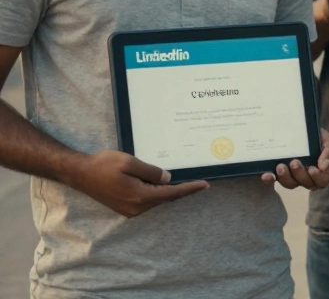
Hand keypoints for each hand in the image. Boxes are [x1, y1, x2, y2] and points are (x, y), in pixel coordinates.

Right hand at [67, 150, 208, 217]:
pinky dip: (156, 192)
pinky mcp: (125, 207)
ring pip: (156, 199)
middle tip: (199, 182)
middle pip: (165, 198)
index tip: (205, 185)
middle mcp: (136, 207)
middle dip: (182, 190)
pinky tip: (161, 184)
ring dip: (168, 191)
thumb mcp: (130, 162)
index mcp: (140, 196)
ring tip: (183, 180)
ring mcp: (130, 209)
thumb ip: (151, 172)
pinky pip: (147, 200)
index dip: (190, 189)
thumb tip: (168, 179)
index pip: (172, 193)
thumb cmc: (103, 165)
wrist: (80, 173)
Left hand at [261, 129, 328, 189]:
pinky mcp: (277, 173)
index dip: (318, 178)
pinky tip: (266, 175)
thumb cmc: (314, 134)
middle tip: (294, 162)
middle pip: (306, 184)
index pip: (323, 181)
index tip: (312, 168)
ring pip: (291, 184)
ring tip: (280, 166)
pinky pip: (273, 180)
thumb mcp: (326, 138)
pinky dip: (270, 179)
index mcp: (321, 169)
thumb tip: (324, 166)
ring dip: (286, 177)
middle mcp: (306, 175)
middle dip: (300, 175)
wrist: (297, 126)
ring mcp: (292, 175)